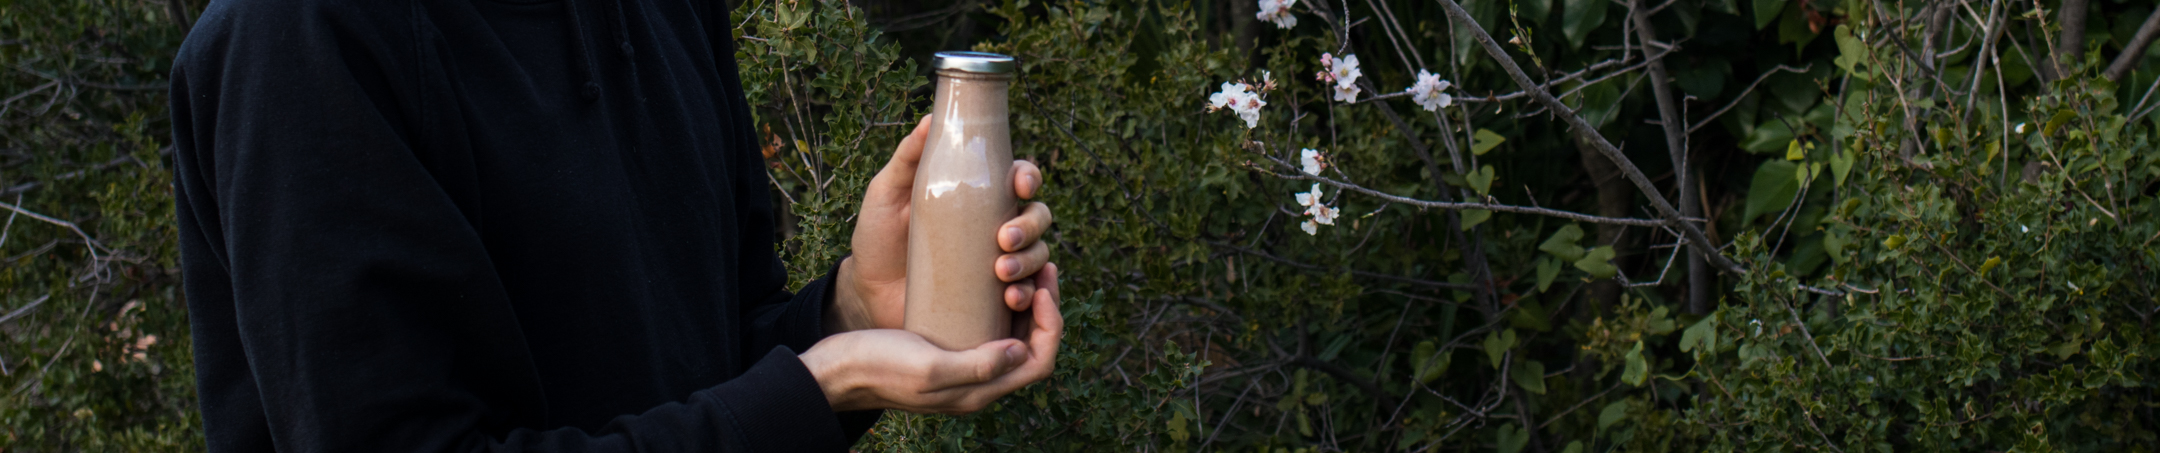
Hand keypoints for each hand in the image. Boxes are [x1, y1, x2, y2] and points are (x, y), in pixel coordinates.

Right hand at [801, 263, 1062, 413]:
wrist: (835, 369)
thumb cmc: (877, 366)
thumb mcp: (930, 367)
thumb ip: (977, 366)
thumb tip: (1020, 350)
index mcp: (980, 390)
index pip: (1040, 361)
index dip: (1051, 324)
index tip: (1042, 287)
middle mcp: (978, 381)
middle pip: (1032, 345)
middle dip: (1044, 306)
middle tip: (1040, 265)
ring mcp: (963, 364)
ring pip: (1012, 332)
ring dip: (1023, 300)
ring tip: (1017, 265)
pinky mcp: (947, 347)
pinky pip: (987, 324)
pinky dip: (998, 301)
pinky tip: (989, 273)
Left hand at [829, 114, 1054, 331]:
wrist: (866, 290)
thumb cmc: (878, 235)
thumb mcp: (887, 191)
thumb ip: (907, 156)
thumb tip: (930, 119)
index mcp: (978, 197)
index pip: (1019, 180)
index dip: (1029, 178)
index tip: (1020, 186)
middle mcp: (994, 227)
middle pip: (1037, 218)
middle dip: (1030, 226)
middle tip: (1003, 240)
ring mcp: (996, 263)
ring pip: (1038, 255)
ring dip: (1030, 262)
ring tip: (1002, 273)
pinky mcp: (990, 298)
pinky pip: (1026, 296)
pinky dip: (1028, 295)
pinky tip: (1013, 298)